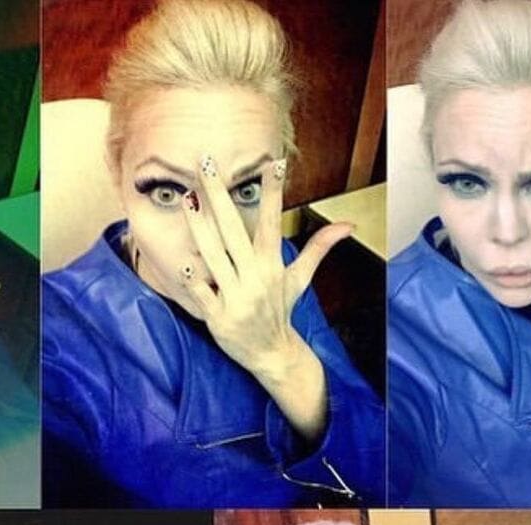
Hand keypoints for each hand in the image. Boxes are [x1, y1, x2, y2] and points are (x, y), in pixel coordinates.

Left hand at [180, 155, 352, 439]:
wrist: (272, 355)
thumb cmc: (280, 310)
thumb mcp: (300, 279)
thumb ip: (318, 248)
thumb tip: (348, 226)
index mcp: (272, 265)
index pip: (273, 222)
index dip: (274, 193)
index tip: (273, 163)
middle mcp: (255, 278)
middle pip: (234, 230)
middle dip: (220, 195)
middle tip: (206, 163)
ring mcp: (237, 298)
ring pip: (214, 256)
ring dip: (199, 227)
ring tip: (187, 198)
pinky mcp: (219, 317)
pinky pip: (203, 294)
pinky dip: (194, 280)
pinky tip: (183, 260)